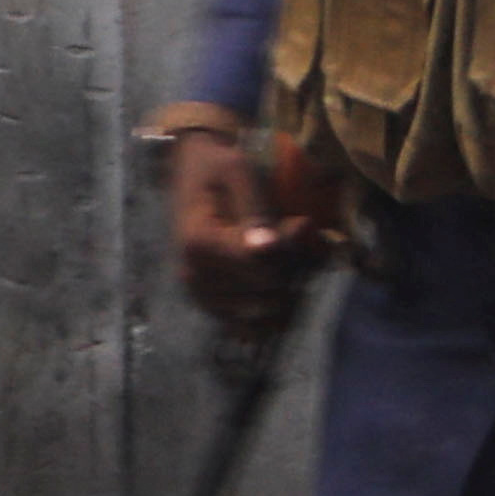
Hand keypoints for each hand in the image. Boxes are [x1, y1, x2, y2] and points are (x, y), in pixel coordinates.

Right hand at [165, 130, 322, 333]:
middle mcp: (194, 276)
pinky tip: (277, 282)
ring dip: (285, 289)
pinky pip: (248, 327)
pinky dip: (271, 310)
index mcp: (198, 243)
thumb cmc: (219, 168)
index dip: (289, 250)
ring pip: (262, 314)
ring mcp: (201, 294)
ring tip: (286, 257)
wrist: (193, 172)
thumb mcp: (238, 171)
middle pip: (265, 293)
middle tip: (295, 238)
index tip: (301, 222)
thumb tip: (266, 248)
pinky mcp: (210, 304)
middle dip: (290, 268)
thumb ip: (254, 208)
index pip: (260, 269)